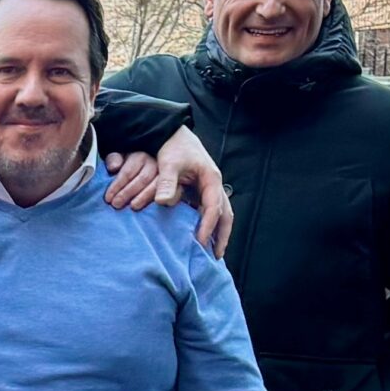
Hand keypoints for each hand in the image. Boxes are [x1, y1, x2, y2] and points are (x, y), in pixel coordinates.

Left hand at [104, 129, 231, 253]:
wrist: (173, 135)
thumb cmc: (173, 147)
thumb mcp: (169, 163)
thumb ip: (167, 182)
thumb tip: (164, 202)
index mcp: (211, 179)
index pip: (213, 208)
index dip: (208, 226)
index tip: (200, 242)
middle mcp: (213, 186)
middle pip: (225, 214)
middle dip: (222, 236)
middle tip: (216, 256)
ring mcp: (208, 190)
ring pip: (220, 215)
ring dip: (217, 233)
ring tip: (213, 253)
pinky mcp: (200, 192)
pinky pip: (208, 213)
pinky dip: (208, 227)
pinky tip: (201, 240)